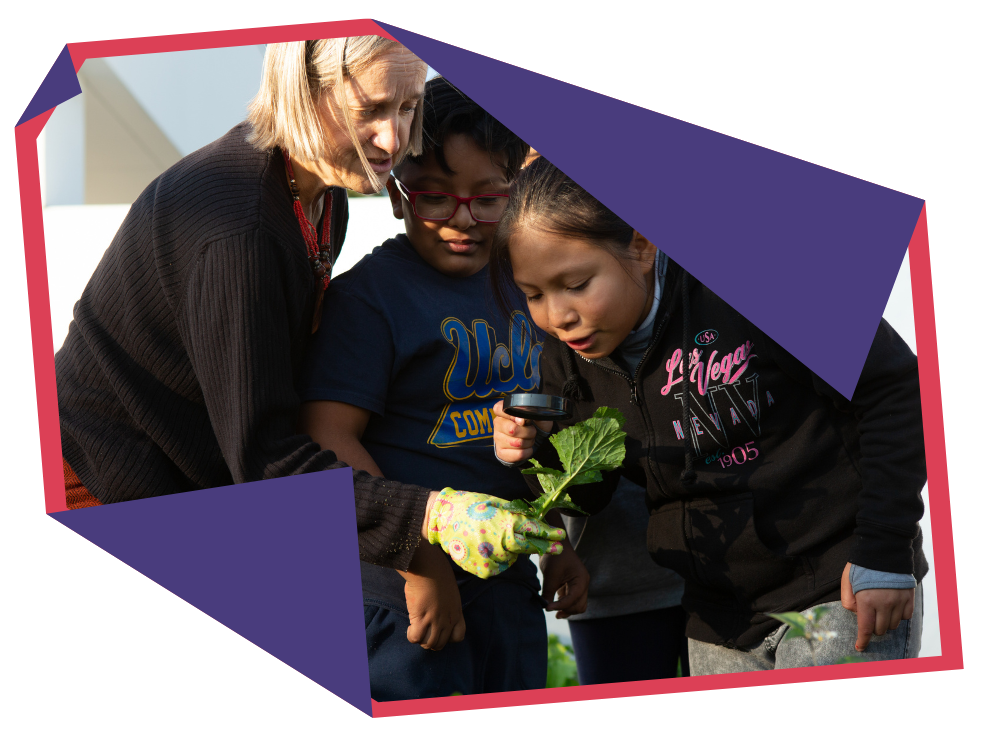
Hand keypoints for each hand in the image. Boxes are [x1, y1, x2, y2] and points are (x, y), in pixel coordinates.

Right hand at [400, 541, 465, 650]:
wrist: (430, 570)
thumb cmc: (438, 574)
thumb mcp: (450, 593)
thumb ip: (446, 605)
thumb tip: (436, 607)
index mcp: (456, 613)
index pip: (458, 637)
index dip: (448, 638)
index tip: (439, 630)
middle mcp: (448, 621)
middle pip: (440, 644)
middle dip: (431, 641)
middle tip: (423, 632)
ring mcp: (435, 622)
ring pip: (428, 644)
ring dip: (421, 640)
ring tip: (416, 630)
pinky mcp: (421, 619)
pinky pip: (416, 638)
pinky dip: (412, 636)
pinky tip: (410, 627)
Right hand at [427, 488, 565, 578]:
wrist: (442, 519)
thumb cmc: (469, 506)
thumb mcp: (495, 504)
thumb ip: (513, 514)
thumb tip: (532, 519)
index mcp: (504, 522)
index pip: (532, 529)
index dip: (548, 533)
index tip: (561, 536)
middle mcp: (500, 541)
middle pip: (528, 547)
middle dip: (544, 547)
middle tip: (558, 547)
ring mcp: (491, 557)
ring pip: (513, 558)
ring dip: (511, 551)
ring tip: (494, 539)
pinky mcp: (483, 569)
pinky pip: (499, 566)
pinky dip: (497, 559)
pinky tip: (486, 549)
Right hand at [492, 400, 553, 464]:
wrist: (537, 437)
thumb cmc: (534, 422)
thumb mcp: (535, 413)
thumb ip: (529, 411)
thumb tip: (521, 420)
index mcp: (503, 411)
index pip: (499, 409)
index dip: (513, 416)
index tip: (523, 420)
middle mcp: (497, 424)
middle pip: (512, 429)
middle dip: (528, 431)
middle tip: (532, 430)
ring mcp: (498, 439)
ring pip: (517, 443)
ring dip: (529, 442)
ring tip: (529, 438)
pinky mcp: (501, 452)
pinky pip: (518, 454)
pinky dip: (528, 452)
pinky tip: (527, 448)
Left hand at [540, 544, 588, 618]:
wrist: (554, 543)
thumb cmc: (555, 556)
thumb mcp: (551, 575)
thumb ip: (548, 592)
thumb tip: (544, 606)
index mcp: (581, 580)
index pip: (573, 599)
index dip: (560, 605)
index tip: (547, 607)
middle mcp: (582, 584)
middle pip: (579, 605)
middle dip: (566, 610)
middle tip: (551, 610)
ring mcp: (578, 585)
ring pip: (577, 605)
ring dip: (567, 610)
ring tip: (554, 612)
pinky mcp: (571, 585)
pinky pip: (571, 600)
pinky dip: (564, 605)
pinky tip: (553, 605)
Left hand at [841, 562, 914, 651]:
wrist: (884, 550)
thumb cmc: (862, 565)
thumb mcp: (847, 579)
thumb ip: (847, 599)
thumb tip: (856, 613)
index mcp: (866, 600)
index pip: (865, 628)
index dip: (862, 640)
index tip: (860, 647)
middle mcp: (884, 604)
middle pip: (880, 629)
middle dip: (873, 627)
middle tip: (869, 616)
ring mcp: (899, 601)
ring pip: (893, 625)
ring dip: (886, 622)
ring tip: (880, 609)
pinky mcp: (909, 598)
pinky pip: (906, 617)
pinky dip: (899, 616)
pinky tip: (892, 607)